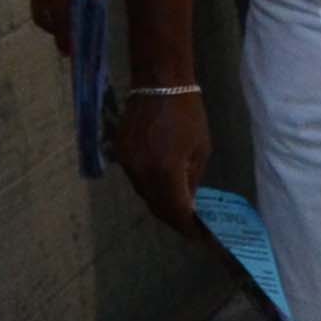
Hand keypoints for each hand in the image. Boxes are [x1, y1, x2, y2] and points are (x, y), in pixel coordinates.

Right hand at [25, 0, 101, 56]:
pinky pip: (36, 3)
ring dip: (49, 23)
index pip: (61, 24)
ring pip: (38, 15)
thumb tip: (85, 21)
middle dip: (55, 34)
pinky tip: (56, 8)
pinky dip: (45, 10)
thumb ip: (88, 2)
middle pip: (46, 23)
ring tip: (61, 27)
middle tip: (66, 42)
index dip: (65, 40)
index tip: (68, 53)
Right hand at [117, 91, 210, 232]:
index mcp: (165, 171)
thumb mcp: (200, 147)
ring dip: (161, 204)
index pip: (175, 209)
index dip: (187, 226)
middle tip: (189, 228)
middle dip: (173, 219)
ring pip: (144, 194)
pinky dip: (149, 187)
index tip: (198, 236)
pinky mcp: (119, 154)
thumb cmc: (188, 112)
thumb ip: (193, 178)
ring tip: (178, 210)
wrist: (158, 83)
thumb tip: (189, 202)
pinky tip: (161, 188)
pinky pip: (135, 179)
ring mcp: (126, 164)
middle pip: (156, 207)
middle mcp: (141, 172)